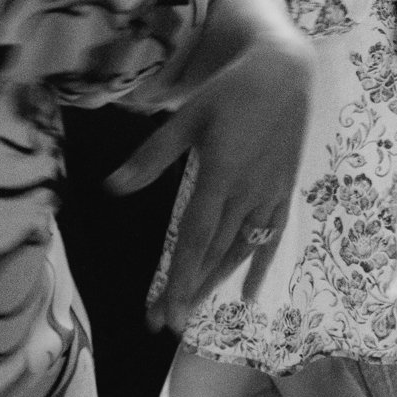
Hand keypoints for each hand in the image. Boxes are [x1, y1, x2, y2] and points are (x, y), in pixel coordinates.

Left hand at [108, 17, 312, 331]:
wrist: (285, 72)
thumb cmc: (231, 90)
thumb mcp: (187, 117)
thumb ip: (151, 156)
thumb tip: (111, 187)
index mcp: (220, 175)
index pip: (195, 239)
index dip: (179, 278)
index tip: (165, 313)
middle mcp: (247, 192)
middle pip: (214, 252)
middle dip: (190, 290)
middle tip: (165, 325)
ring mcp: (269, 194)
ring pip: (241, 249)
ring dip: (217, 283)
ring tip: (195, 312)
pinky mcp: (284, 190)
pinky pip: (272, 236)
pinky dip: (259, 264)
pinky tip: (249, 292)